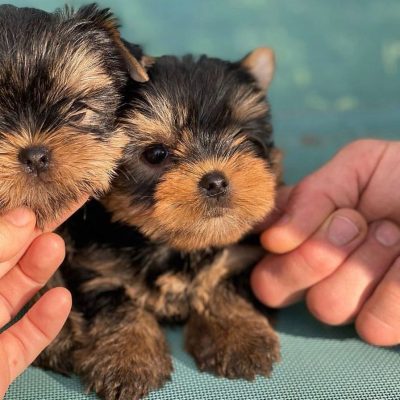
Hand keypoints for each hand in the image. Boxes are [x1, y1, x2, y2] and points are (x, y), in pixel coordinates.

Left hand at [0, 197, 87, 399]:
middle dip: (26, 238)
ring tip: (56, 246)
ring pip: (11, 297)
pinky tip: (61, 299)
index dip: (6, 219)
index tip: (30, 197)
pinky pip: (24, 341)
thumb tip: (22, 220)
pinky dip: (45, 321)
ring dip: (37, 272)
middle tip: (53, 211)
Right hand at [252, 139, 399, 345]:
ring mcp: (349, 302)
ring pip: (325, 306)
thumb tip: (271, 239)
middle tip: (356, 223)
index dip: (278, 241)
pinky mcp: (385, 325)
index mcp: (301, 237)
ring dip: (364, 261)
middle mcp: (315, 273)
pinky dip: (396, 289)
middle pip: (273, 287)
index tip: (315, 216)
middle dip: (315, 251)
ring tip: (393, 235)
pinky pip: (371, 325)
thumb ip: (309, 194)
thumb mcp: (357, 167)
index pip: (256, 256)